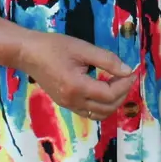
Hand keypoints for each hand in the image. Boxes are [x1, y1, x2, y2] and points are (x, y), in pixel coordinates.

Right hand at [17, 32, 136, 121]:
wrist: (27, 53)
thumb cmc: (53, 46)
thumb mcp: (82, 48)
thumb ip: (107, 60)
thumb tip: (127, 70)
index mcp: (77, 87)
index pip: (109, 94)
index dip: (125, 84)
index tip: (132, 71)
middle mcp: (73, 101)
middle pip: (107, 108)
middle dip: (122, 94)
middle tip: (127, 77)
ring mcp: (68, 105)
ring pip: (99, 114)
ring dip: (113, 103)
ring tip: (118, 84)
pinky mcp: (65, 104)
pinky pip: (89, 112)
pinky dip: (101, 105)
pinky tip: (104, 90)